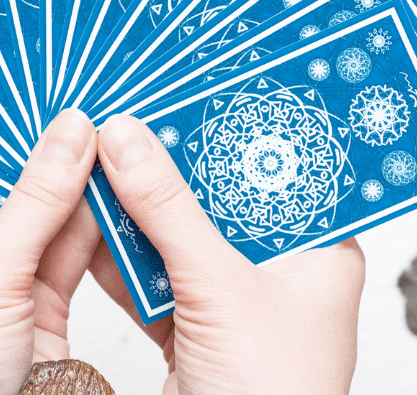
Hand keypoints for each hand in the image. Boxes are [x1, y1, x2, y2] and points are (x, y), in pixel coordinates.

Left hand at [0, 109, 98, 394]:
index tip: (31, 85)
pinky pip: (73, 253)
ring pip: (46, 218)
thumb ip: (36, 203)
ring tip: (112, 134)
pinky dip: (100, 226)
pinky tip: (119, 189)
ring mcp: (2, 284)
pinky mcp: (43, 309)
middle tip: (85, 101)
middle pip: (4, 189)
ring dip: (80, 184)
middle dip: (45, 150)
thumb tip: (71, 132)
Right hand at [93, 114, 364, 394]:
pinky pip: (160, 278)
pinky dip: (127, 256)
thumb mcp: (219, 289)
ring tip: (110, 154)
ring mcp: (238, 300)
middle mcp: (284, 269)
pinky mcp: (197, 329)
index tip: (201, 87)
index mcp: (320, 250)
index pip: (285, 168)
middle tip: (143, 111)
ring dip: (146, 207)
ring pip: (188, 236)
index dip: (242, 128)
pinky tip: (96, 221)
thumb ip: (169, 212)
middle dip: (180, 165)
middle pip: (227, 198)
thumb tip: (129, 138)